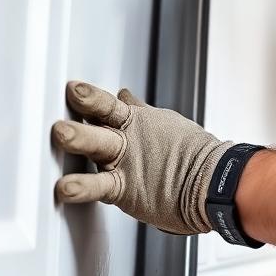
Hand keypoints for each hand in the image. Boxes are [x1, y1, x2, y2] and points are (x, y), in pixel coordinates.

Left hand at [51, 81, 233, 233]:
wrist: (215, 182)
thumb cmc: (194, 156)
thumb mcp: (164, 124)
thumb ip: (137, 111)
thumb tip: (124, 95)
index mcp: (138, 122)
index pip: (110, 105)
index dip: (91, 96)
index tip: (72, 88)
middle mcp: (129, 140)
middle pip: (103, 118)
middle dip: (85, 105)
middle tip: (70, 94)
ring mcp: (125, 162)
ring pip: (99, 144)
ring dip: (80, 136)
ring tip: (61, 132)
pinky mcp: (125, 188)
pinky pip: (99, 186)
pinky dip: (82, 187)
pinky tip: (64, 187)